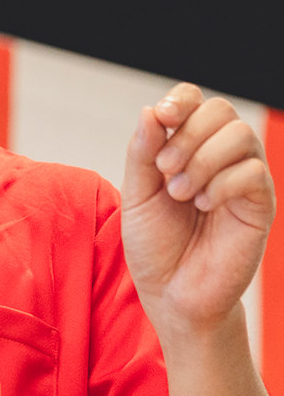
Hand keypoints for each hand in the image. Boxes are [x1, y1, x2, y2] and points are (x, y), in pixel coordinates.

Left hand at [120, 83, 274, 332]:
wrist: (173, 296)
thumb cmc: (156, 246)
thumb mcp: (137, 196)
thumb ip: (142, 153)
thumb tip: (150, 111)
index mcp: (189, 149)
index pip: (196, 101)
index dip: (181, 99)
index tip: (163, 117)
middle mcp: (220, 158)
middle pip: (222, 110)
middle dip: (188, 133)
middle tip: (165, 170)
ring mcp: (243, 180)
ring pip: (241, 135)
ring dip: (203, 158)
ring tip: (180, 193)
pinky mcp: (260, 205)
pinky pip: (253, 172)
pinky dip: (221, 184)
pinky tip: (203, 206)